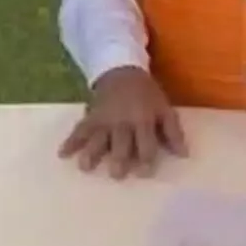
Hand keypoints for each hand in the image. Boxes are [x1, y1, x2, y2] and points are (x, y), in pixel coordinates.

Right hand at [58, 66, 186, 177]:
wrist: (122, 71)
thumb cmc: (147, 94)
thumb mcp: (164, 109)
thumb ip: (173, 132)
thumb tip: (183, 155)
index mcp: (143, 121)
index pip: (145, 144)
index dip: (145, 159)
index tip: (143, 173)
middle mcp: (123, 123)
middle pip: (121, 144)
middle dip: (118, 159)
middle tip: (116, 175)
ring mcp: (105, 120)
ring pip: (98, 138)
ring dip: (91, 152)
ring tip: (85, 167)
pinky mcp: (91, 117)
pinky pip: (80, 129)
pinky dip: (70, 141)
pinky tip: (62, 154)